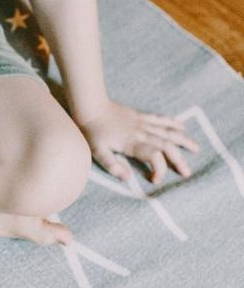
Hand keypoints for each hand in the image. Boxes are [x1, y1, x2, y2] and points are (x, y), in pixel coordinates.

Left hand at [77, 99, 198, 183]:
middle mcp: (142, 133)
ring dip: (183, 140)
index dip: (159, 169)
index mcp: (132, 143)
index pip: (154, 156)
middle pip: (166, 146)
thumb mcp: (97, 152)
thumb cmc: (92, 132)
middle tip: (187, 172)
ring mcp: (143, 123)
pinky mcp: (140, 116)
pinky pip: (160, 119)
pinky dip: (173, 123)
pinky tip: (182, 126)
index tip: (156, 180)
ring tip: (196, 148)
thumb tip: (128, 178)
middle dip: (178, 160)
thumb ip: (112, 166)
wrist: (90, 107)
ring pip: (168, 132)